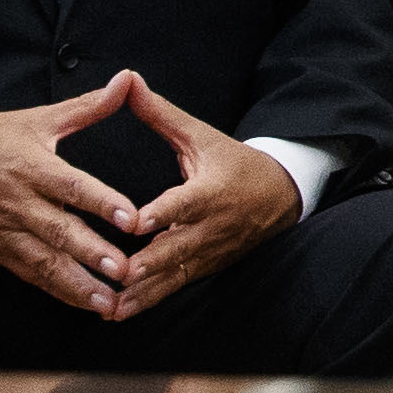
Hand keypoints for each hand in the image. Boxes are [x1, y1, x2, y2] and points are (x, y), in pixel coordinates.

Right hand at [0, 71, 157, 313]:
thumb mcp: (34, 118)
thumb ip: (85, 107)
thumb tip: (126, 81)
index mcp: (31, 166)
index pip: (71, 186)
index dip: (102, 202)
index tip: (131, 218)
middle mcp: (19, 202)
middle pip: (59, 231)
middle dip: (93, 255)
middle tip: (126, 272)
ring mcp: (6, 231)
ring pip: (46, 262)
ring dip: (79, 285)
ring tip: (111, 304)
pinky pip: (29, 274)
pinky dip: (57, 290)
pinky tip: (84, 303)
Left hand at [107, 80, 302, 318]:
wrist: (280, 196)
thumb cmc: (232, 162)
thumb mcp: (200, 135)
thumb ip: (161, 114)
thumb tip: (128, 81)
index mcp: (211, 190)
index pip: (185, 203)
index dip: (162, 214)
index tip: (136, 224)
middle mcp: (212, 226)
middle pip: (178, 248)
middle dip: (149, 264)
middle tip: (119, 274)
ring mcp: (210, 251)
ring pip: (174, 275)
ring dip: (143, 292)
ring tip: (112, 307)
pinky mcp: (206, 267)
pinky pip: (176, 286)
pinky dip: (149, 300)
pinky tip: (120, 312)